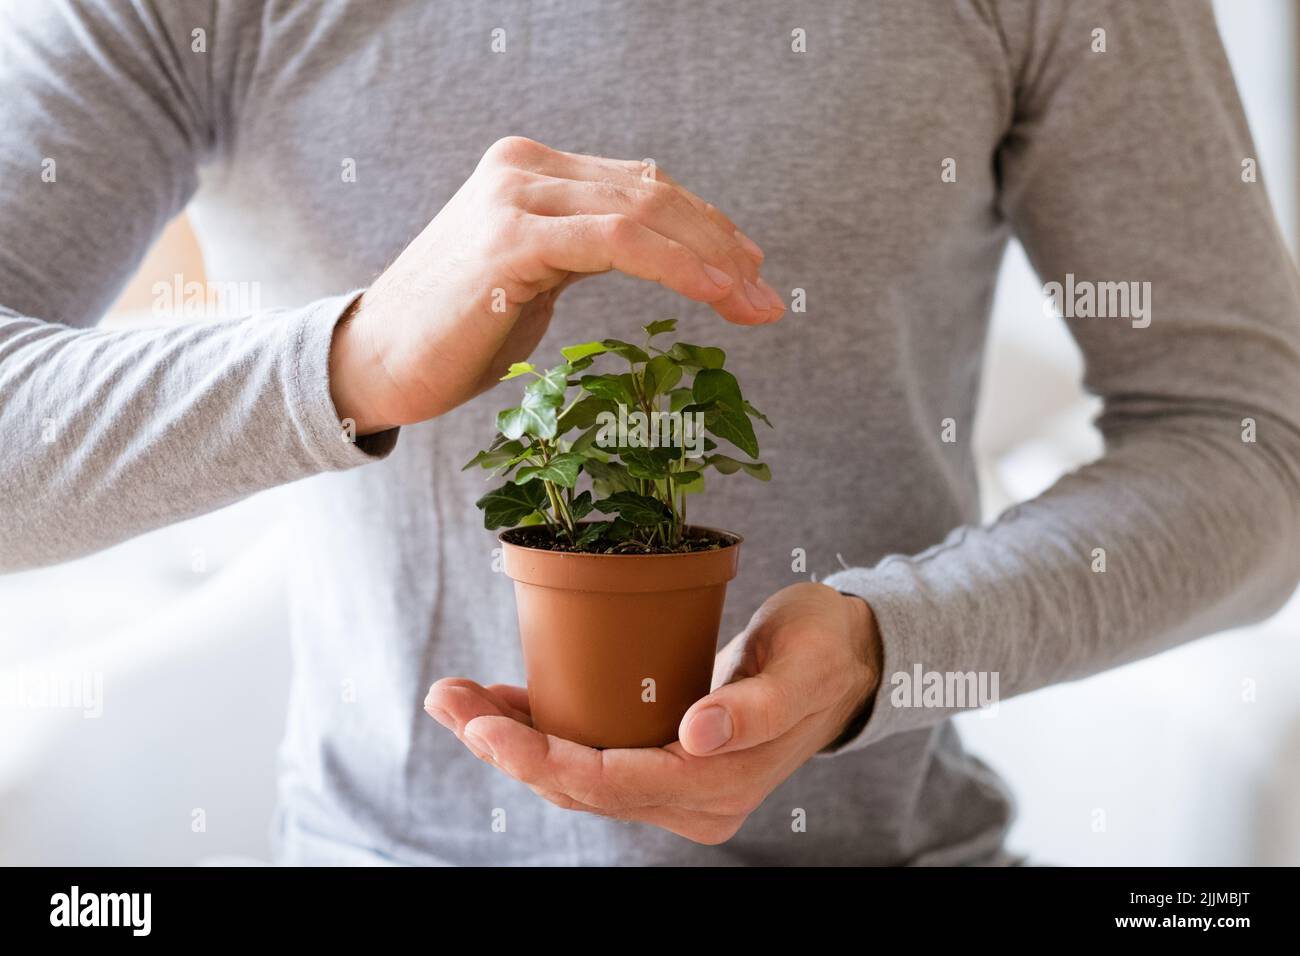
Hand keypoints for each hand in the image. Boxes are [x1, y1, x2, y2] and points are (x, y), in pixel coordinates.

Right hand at [329, 136, 785, 433]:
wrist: (375, 362)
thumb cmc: (455, 331)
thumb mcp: (534, 273)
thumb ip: (586, 246)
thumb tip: (656, 247)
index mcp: (532, 170)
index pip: (640, 186)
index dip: (704, 225)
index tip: (749, 269)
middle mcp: (524, 169)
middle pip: (651, 193)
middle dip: (720, 245)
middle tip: (765, 295)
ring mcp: (516, 198)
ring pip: (642, 213)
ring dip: (711, 261)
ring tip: (753, 303)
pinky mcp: (512, 239)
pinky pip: (617, 242)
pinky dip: (675, 266)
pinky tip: (715, 293)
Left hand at [424, 583, 881, 844]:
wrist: (846, 658)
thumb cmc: (823, 651)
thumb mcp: (800, 668)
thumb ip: (754, 709)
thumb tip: (695, 738)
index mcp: (717, 787)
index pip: (609, 783)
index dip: (541, 757)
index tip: (483, 725)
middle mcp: (689, 800)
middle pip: (577, 784)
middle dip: (505, 746)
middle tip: (447, 698)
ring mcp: (673, 785)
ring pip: (574, 774)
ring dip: (512, 738)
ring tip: (455, 696)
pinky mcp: (662, 759)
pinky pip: (590, 754)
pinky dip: (544, 730)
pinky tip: (502, 701)